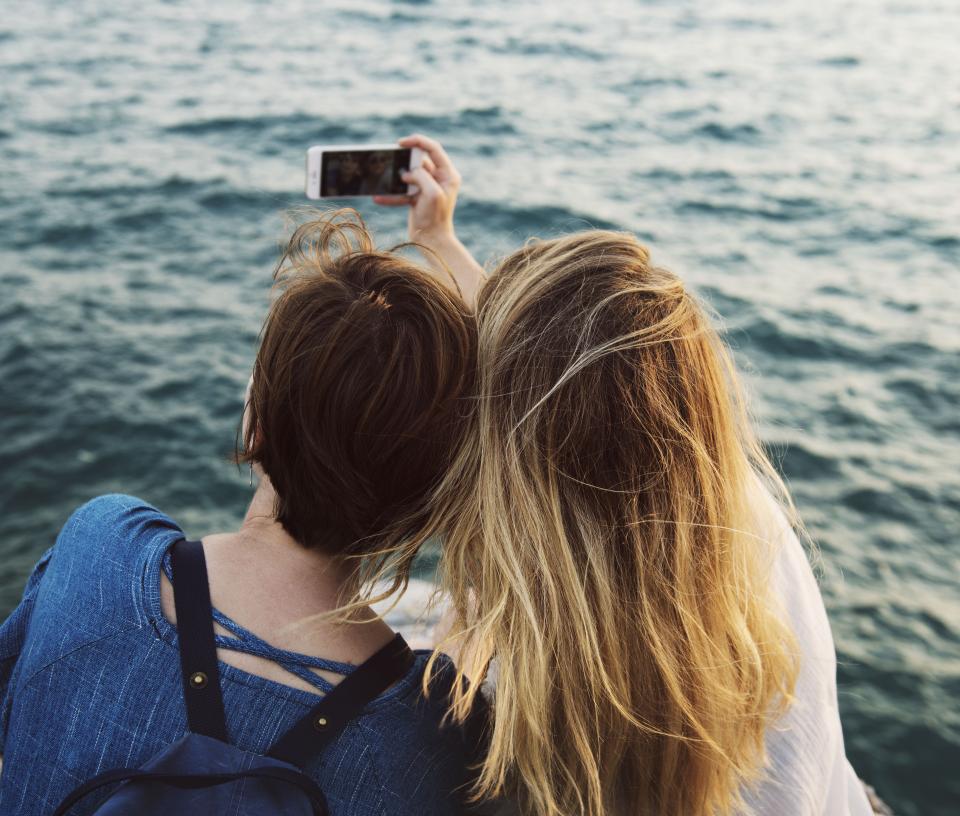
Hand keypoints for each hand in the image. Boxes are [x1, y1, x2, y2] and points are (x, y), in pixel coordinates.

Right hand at [374, 134, 483, 308]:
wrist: (432, 242)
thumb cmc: (436, 219)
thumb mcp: (432, 194)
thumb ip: (421, 176)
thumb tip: (407, 172)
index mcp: (448, 174)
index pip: (433, 149)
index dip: (417, 141)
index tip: (401, 143)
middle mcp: (439, 179)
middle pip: (419, 161)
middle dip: (404, 162)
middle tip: (392, 163)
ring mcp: (427, 188)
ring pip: (408, 176)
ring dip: (396, 179)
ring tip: (384, 179)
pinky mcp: (416, 198)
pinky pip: (402, 192)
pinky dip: (391, 195)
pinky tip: (378, 198)